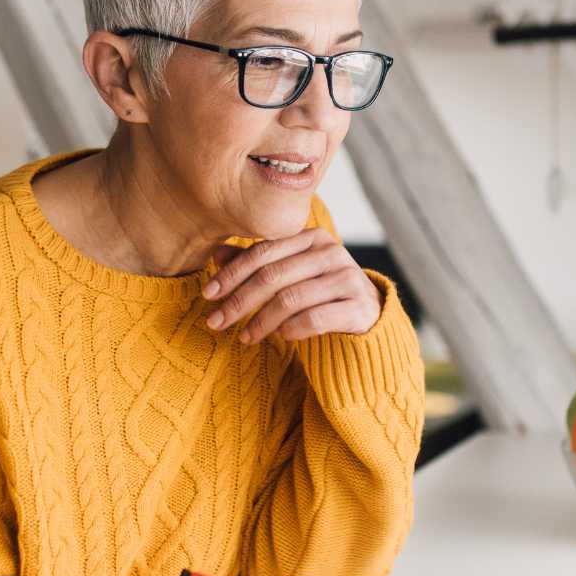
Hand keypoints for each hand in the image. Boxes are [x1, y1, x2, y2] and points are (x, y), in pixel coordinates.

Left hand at [203, 229, 381, 344]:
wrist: (368, 316)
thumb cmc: (320, 293)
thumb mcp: (289, 274)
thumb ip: (257, 264)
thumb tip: (216, 256)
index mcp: (312, 237)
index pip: (263, 252)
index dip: (232, 273)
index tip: (208, 294)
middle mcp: (332, 253)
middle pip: (273, 276)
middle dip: (239, 301)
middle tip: (216, 322)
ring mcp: (348, 279)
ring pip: (291, 299)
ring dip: (261, 321)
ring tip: (245, 337)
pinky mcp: (359, 307)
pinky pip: (315, 318)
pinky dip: (292, 329)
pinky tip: (281, 338)